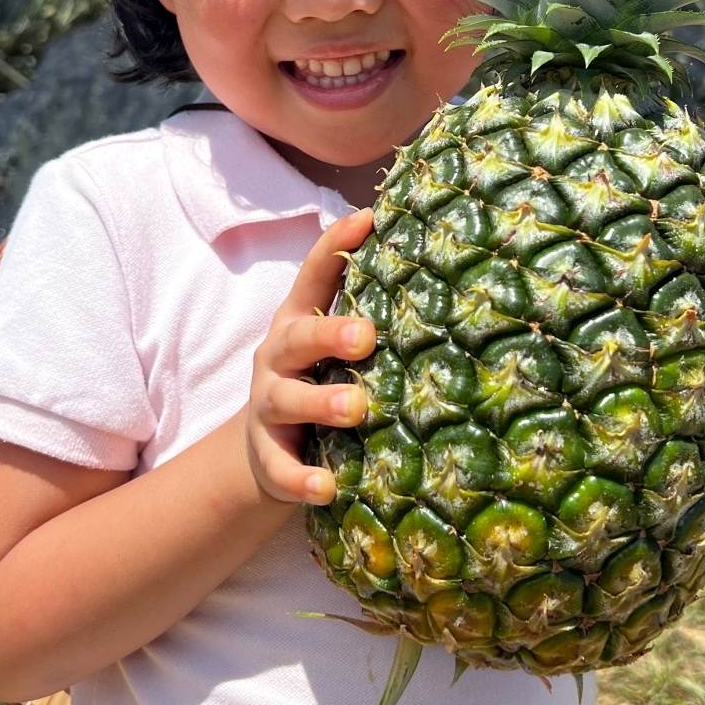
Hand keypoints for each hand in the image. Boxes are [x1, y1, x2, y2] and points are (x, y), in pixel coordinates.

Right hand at [246, 208, 375, 506]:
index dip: (335, 245)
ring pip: (288, 400)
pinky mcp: (268, 457)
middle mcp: (278, 358)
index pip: (313, 276)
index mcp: (298, 322)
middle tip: (367, 336)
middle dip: (330, 334)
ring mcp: (269, 407)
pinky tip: (328, 486)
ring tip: (357, 408)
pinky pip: (282, 468)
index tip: (368, 218)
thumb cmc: (317, 381)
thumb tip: (441, 268)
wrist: (262, 451)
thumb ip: (366, 313)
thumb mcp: (330, 345)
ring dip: (322, 403)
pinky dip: (302, 478)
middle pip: (297, 338)